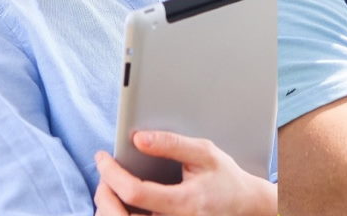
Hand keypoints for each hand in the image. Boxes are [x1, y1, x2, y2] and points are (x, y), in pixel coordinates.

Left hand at [92, 130, 273, 215]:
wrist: (243, 206)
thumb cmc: (225, 179)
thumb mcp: (206, 154)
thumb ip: (173, 144)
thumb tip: (139, 138)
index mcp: (185, 203)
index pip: (134, 192)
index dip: (112, 173)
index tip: (102, 157)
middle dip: (103, 193)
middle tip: (104, 173)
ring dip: (106, 205)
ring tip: (110, 183)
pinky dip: (117, 212)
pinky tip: (120, 198)